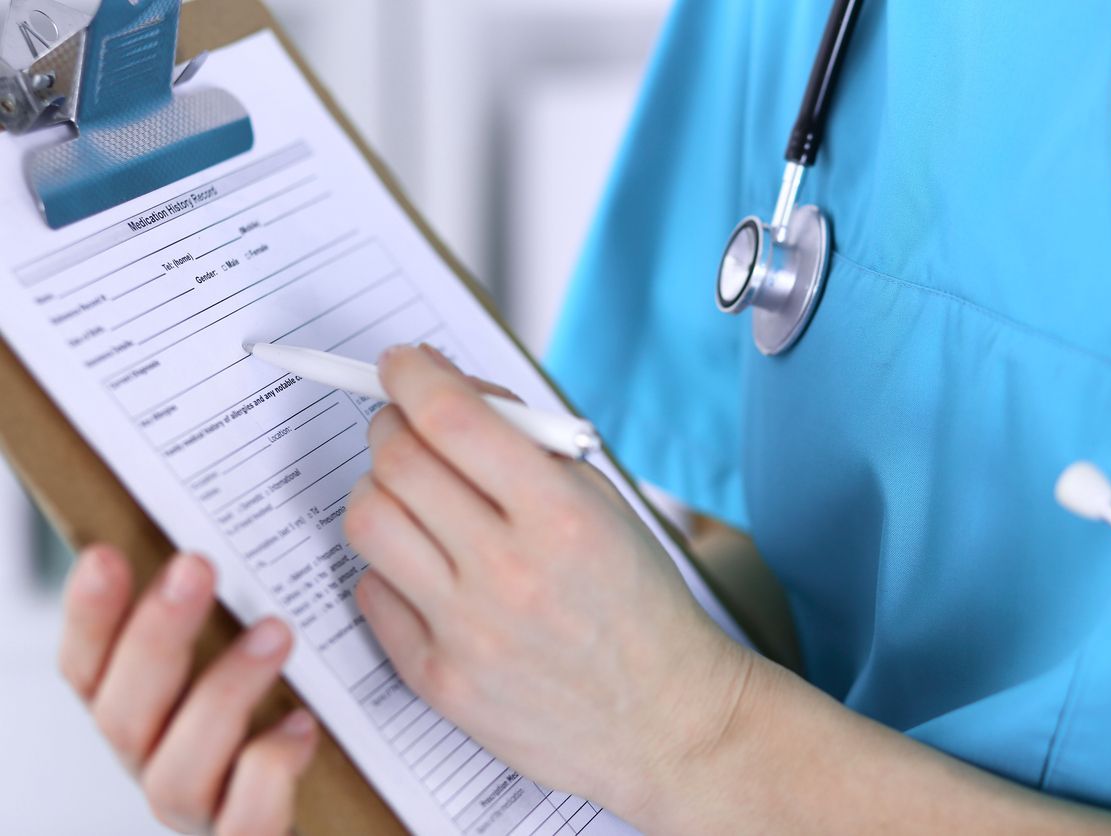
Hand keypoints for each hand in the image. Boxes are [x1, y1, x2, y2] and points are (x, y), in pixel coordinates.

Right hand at [59, 547, 317, 834]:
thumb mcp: (251, 648)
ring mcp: (201, 808)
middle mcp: (157, 760)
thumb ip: (230, 605)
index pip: (87, 668)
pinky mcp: (247, 835)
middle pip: (122, 712)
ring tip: (275, 633)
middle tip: (196, 568)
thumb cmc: (288, 709)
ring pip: (176, 770)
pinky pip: (244, 821)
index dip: (89, 616)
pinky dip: (271, 770)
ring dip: (222, 692)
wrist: (334, 798)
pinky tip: (303, 725)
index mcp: (144, 711)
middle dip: (156, 635)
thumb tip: (231, 526)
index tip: (106, 555)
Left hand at [345, 346, 754, 819]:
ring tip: (414, 497)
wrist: (665, 721)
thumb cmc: (640, 605)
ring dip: (381, 489)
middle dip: (392, 425)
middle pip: (397, 463)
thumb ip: (532, 446)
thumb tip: (451, 393)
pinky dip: (391, 564)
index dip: (412, 375)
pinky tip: (429, 567)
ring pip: (367, 521)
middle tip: (407, 427)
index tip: (402, 364)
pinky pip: (373, 592)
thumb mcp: (607, 506)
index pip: (452, 418)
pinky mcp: (436, 680)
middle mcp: (507, 573)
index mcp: (561, 517)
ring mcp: (465, 633)